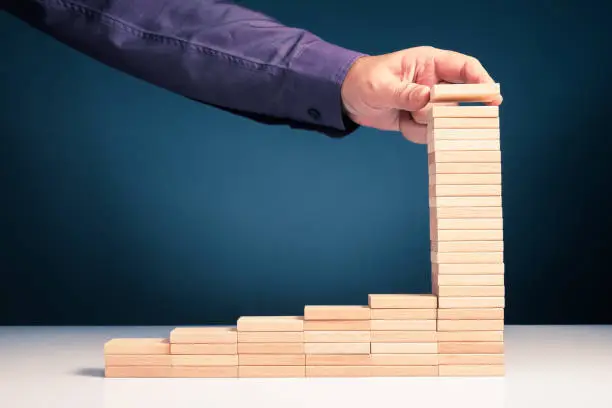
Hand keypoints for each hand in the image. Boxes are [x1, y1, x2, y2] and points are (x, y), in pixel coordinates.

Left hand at [340, 46, 501, 143]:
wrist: (347, 99)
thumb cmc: (364, 82)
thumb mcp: (381, 87)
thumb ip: (405, 93)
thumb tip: (427, 100)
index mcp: (429, 63)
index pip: (464, 68)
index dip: (481, 82)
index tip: (492, 98)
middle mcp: (434, 83)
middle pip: (458, 100)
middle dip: (447, 113)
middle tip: (429, 117)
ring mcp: (428, 103)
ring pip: (443, 121)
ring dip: (425, 125)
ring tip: (403, 116)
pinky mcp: (421, 119)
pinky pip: (428, 133)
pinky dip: (415, 133)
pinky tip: (400, 123)